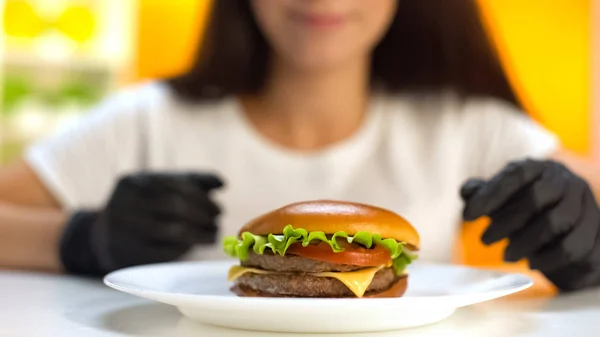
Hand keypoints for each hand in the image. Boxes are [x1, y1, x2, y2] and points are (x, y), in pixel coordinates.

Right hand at [60, 173, 223, 275]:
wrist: (104, 237)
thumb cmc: (141, 207)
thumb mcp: (158, 187)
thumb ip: (190, 181)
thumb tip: (222, 182)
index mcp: (133, 182)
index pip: (177, 187)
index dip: (203, 198)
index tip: (218, 208)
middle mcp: (126, 204)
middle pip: (178, 208)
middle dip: (204, 215)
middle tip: (217, 221)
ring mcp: (126, 231)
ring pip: (177, 231)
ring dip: (202, 233)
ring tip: (213, 233)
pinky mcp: (131, 255)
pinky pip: (168, 252)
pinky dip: (188, 247)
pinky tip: (195, 244)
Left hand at [461, 159, 599, 291]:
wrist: (570, 239)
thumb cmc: (529, 214)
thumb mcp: (504, 202)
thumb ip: (484, 194)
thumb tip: (466, 191)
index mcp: (540, 168)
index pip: (515, 175)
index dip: (490, 195)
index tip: (468, 216)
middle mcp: (566, 180)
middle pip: (535, 198)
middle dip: (505, 222)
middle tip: (484, 240)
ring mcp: (584, 203)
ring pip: (554, 223)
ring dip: (525, 242)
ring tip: (505, 256)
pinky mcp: (595, 230)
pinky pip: (572, 246)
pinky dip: (548, 258)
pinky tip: (531, 264)